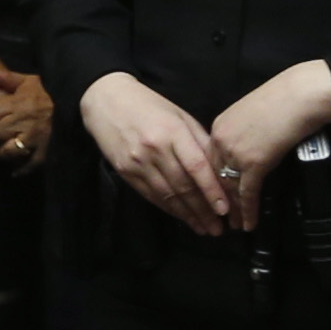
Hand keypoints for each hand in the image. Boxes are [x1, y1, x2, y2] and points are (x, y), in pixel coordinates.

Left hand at [0, 63, 52, 169]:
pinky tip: (16, 171)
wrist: (83, 103)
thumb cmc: (53, 93)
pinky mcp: (46, 153)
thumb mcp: (31, 81)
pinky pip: (28, 165)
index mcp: (19, 104)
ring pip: (8, 151)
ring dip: (5, 152)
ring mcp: (35, 139)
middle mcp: (24, 122)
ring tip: (8, 150)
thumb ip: (6, 78)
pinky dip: (20, 170)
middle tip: (3, 135)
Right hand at [80, 71, 231, 236]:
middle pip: (183, 186)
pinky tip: (181, 216)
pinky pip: (150, 194)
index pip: (197, 167)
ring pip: (167, 195)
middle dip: (203, 210)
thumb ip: (200, 140)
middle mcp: (154, 149)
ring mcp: (137, 162)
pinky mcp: (125, 171)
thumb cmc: (149, 105)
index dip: (211, 190)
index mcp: (173, 132)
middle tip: (218, 228)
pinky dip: (167, 208)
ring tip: (203, 228)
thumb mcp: (180, 115)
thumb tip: (221, 168)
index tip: (224, 209)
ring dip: (187, 215)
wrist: (106, 100)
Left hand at [206, 61, 330, 231]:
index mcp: (219, 125)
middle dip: (218, 199)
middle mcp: (221, 139)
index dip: (213, 180)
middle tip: (221, 218)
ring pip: (228, 187)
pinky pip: (246, 192)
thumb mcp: (253, 114)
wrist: (301, 95)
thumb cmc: (285, 99)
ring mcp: (235, 152)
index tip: (215, 195)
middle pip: (215, 176)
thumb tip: (250, 147)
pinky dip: (247, 210)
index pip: (211, 160)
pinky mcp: (254, 162)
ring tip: (233, 226)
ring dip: (231, 210)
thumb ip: (244, 132)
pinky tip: (248, 224)